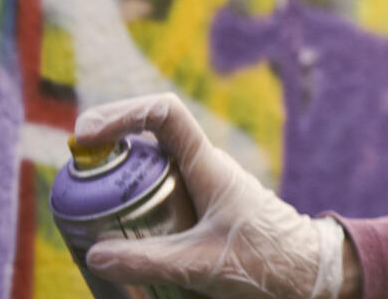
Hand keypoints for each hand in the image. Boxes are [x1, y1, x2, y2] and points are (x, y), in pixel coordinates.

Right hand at [73, 93, 347, 298]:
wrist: (311, 274)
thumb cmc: (268, 262)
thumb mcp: (202, 264)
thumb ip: (149, 259)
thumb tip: (94, 253)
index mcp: (208, 166)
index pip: (164, 114)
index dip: (121, 112)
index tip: (85, 135)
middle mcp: (206, 168)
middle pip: (149, 139)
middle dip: (109, 149)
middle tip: (76, 173)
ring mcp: (206, 187)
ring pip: (155, 170)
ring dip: (122, 180)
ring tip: (88, 205)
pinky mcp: (206, 210)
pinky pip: (165, 195)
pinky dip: (138, 205)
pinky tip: (122, 234)